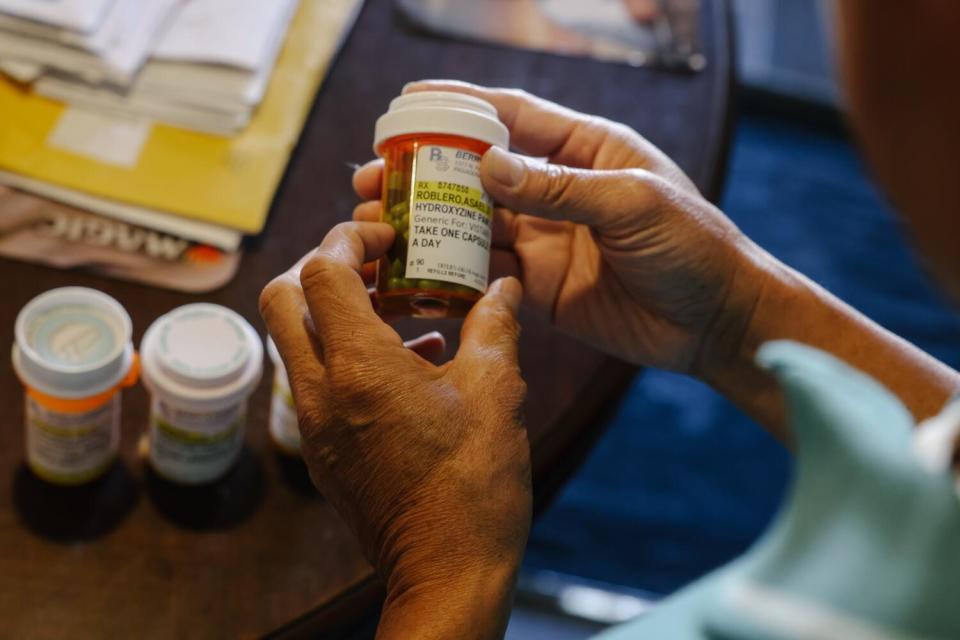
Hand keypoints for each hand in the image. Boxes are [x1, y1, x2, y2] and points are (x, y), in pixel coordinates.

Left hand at [260, 222, 530, 637]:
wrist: (447, 570)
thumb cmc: (473, 483)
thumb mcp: (495, 392)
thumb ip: (494, 325)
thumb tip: (503, 285)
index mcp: (359, 367)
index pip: (321, 271)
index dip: (349, 239)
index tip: (386, 237)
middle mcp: (320, 391)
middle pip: (282, 298)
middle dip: (320, 267)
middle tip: (372, 264)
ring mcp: (314, 425)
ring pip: (295, 341)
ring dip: (334, 312)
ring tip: (399, 310)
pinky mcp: (322, 451)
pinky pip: (315, 382)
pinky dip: (345, 356)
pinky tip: (411, 365)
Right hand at [354, 80, 766, 375]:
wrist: (717, 322)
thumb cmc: (694, 246)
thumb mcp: (633, 203)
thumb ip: (560, 187)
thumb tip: (487, 165)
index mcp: (585, 150)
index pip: (513, 115)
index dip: (460, 105)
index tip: (408, 101)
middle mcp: (557, 191)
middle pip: (477, 173)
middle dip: (423, 172)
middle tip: (370, 177)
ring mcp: (545, 240)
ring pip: (472, 225)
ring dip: (425, 223)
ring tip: (375, 222)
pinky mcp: (539, 288)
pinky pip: (485, 275)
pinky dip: (449, 273)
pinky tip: (411, 271)